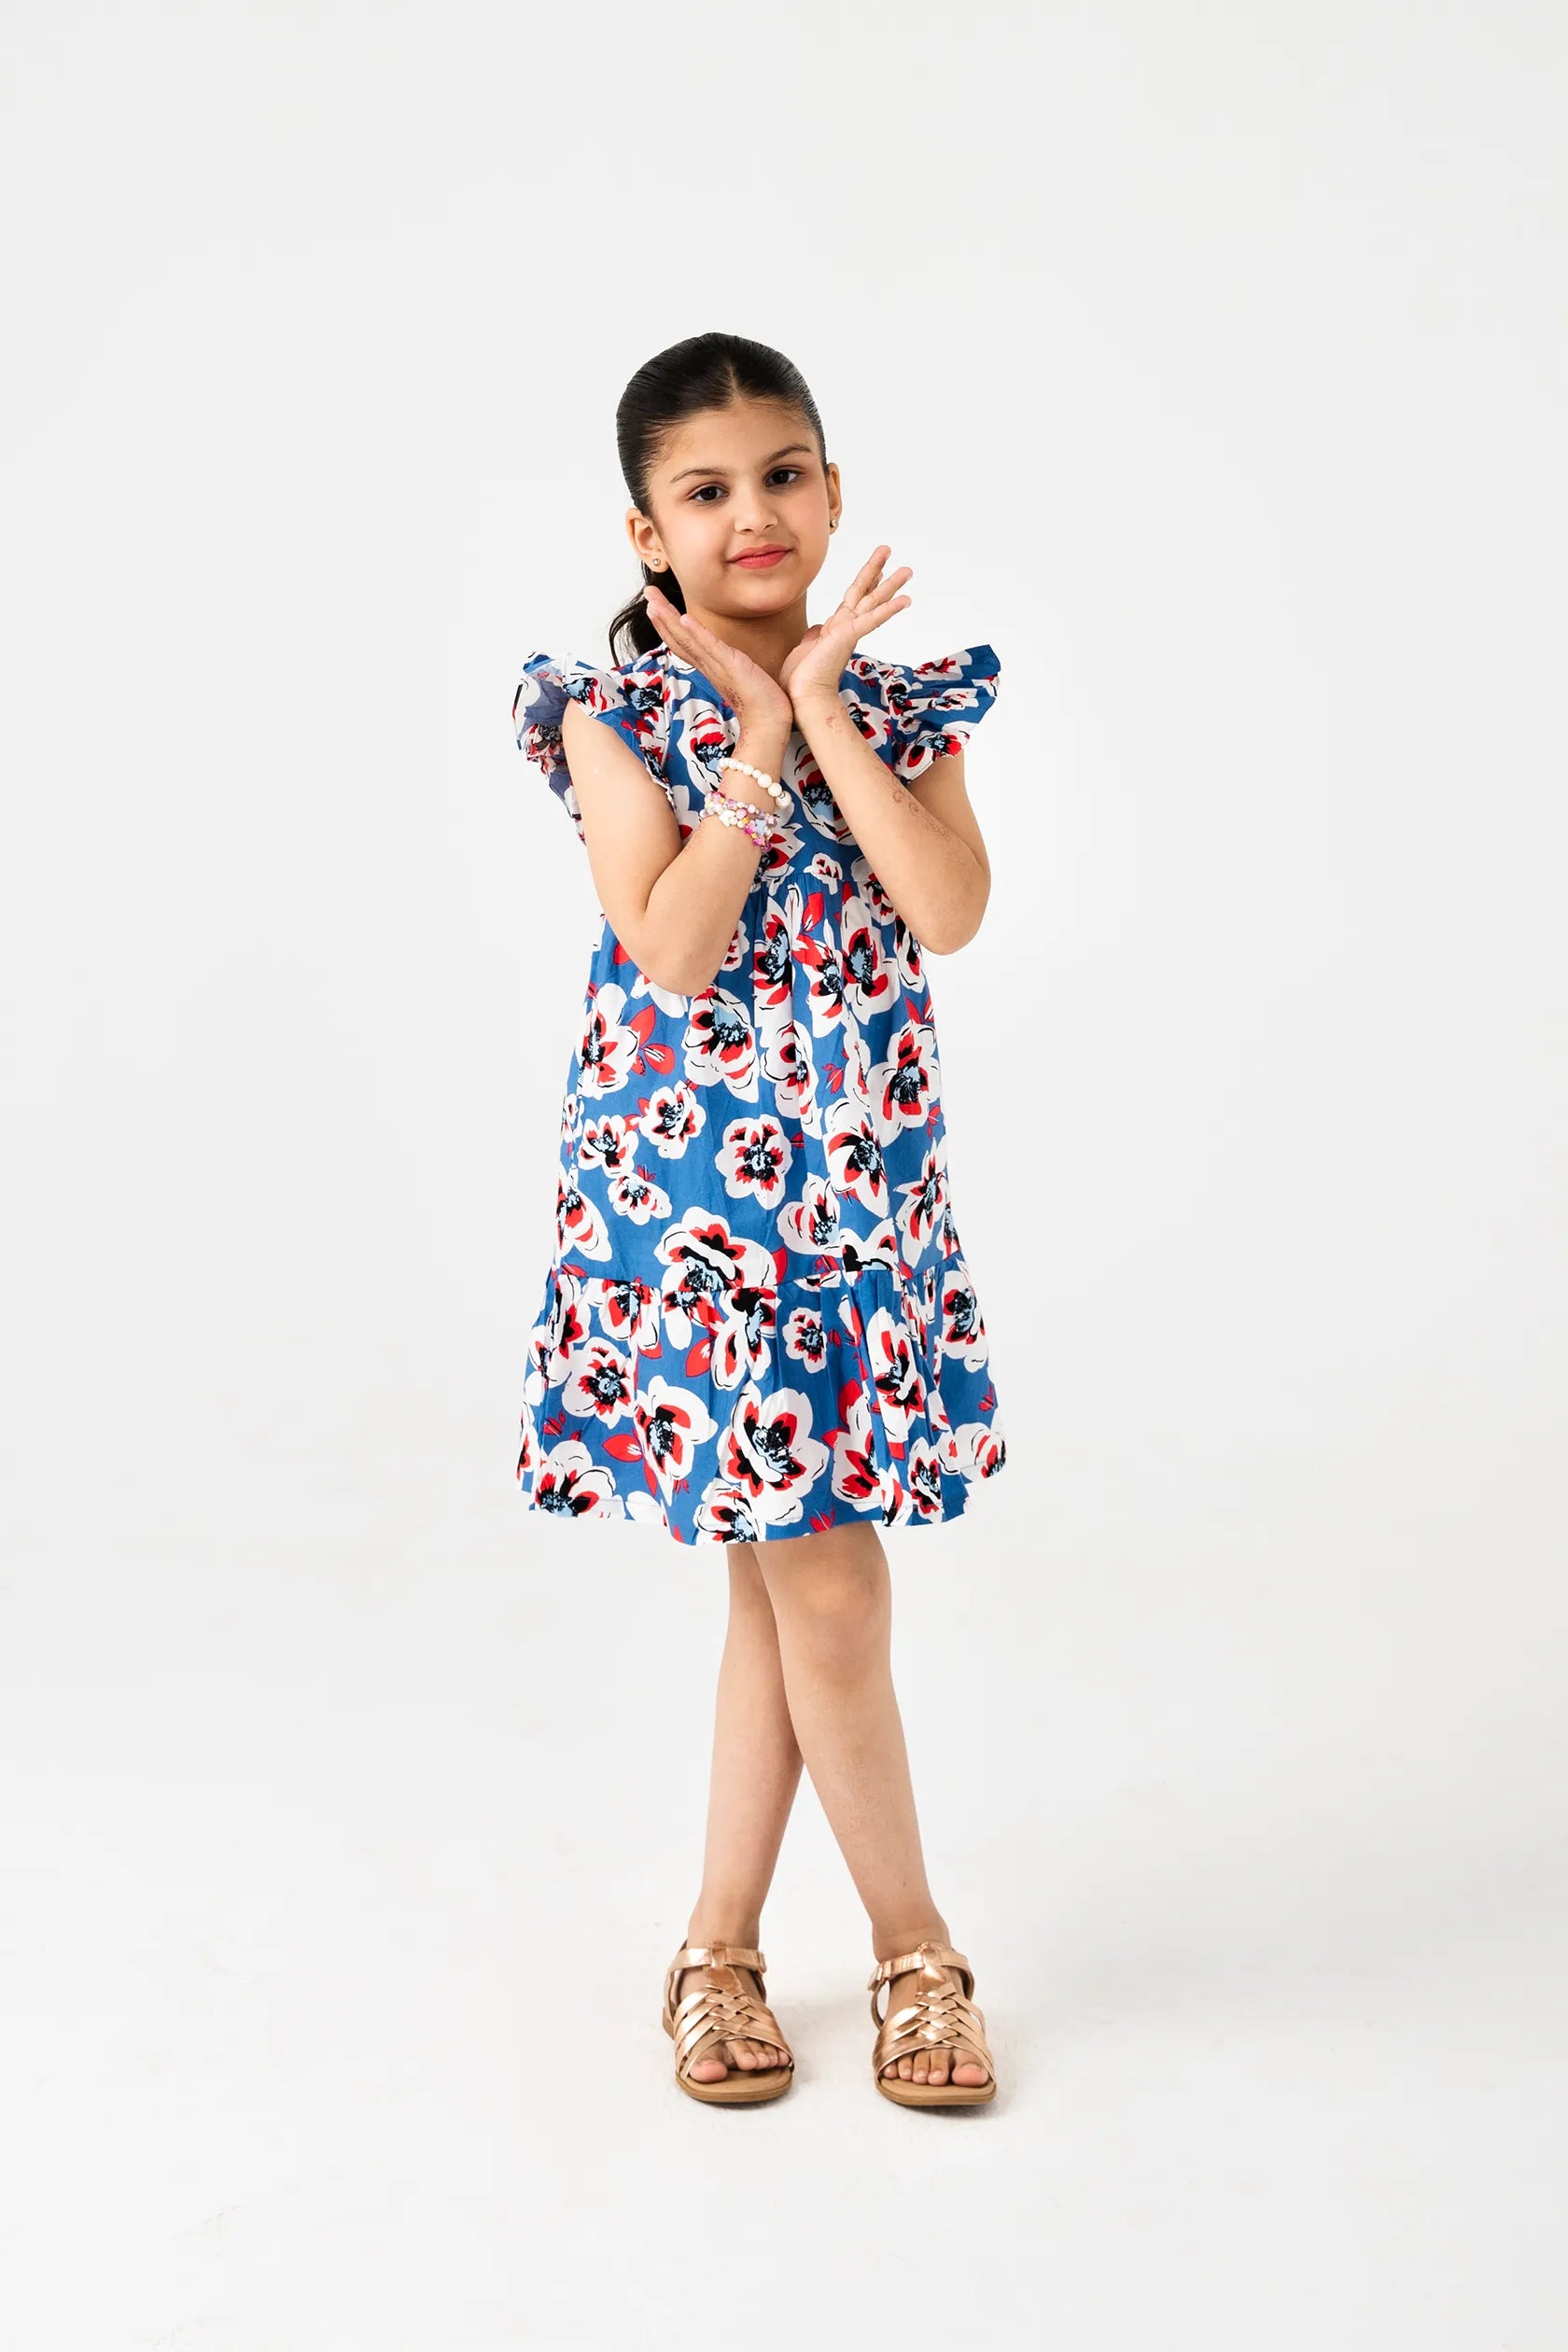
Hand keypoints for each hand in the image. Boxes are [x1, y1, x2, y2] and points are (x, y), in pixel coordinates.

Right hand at [640, 580, 793, 735]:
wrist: (770, 723)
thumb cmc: (761, 702)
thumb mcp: (742, 675)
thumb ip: (733, 665)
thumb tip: (734, 659)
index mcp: (710, 666)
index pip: (683, 643)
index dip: (667, 624)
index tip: (655, 604)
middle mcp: (708, 666)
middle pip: (678, 638)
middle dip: (661, 614)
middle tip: (647, 591)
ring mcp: (717, 666)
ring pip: (687, 640)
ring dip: (669, 620)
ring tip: (654, 602)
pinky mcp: (731, 667)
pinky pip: (711, 647)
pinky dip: (696, 633)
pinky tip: (684, 619)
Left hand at [779, 544, 912, 714]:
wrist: (802, 698)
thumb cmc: (800, 680)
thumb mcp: (804, 649)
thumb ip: (814, 636)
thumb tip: (818, 629)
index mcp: (835, 629)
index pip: (852, 600)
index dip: (864, 582)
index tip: (876, 569)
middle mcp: (845, 628)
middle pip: (865, 593)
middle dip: (877, 571)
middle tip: (889, 551)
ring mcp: (849, 632)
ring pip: (872, 601)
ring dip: (890, 585)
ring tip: (907, 569)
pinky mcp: (848, 637)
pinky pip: (871, 620)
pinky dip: (888, 610)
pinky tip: (905, 600)